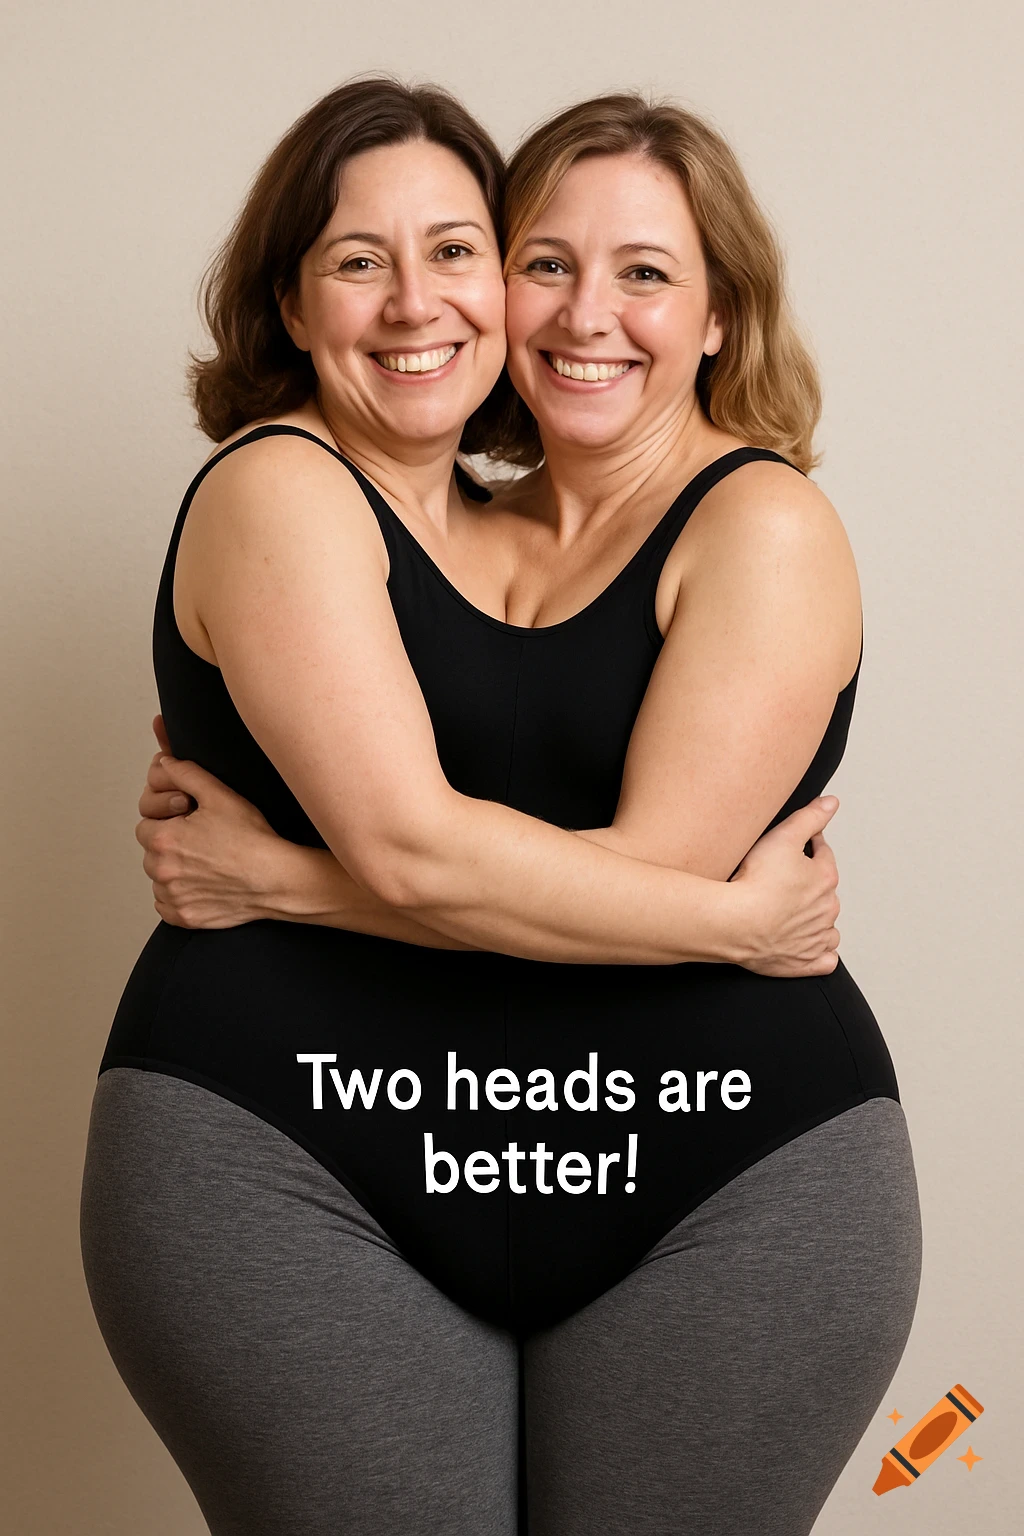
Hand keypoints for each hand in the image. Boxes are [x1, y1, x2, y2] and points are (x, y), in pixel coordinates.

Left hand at [135, 736, 281, 928]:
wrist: (276, 879)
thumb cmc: (252, 839)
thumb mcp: (220, 795)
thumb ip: (186, 774)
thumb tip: (165, 763)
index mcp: (164, 839)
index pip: (146, 826)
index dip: (166, 821)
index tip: (186, 823)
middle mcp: (162, 872)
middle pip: (151, 854)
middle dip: (168, 846)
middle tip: (198, 842)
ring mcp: (173, 898)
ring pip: (158, 880)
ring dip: (172, 872)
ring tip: (204, 863)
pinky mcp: (185, 918)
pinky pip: (166, 906)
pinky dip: (178, 897)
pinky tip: (202, 885)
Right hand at [729, 797, 841, 976]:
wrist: (734, 923)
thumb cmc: (755, 883)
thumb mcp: (783, 836)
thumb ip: (810, 817)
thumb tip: (832, 803)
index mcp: (825, 878)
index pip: (823, 853)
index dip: (807, 846)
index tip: (790, 847)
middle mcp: (827, 909)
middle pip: (823, 890)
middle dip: (808, 883)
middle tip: (780, 879)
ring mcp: (817, 938)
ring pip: (826, 924)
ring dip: (814, 918)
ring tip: (788, 910)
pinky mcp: (805, 962)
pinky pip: (824, 959)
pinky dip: (818, 952)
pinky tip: (802, 942)